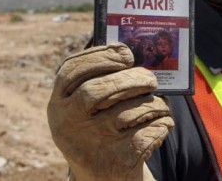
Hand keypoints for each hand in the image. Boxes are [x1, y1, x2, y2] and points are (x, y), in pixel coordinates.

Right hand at [47, 43, 173, 180]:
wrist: (103, 178)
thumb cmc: (101, 130)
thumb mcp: (88, 109)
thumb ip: (102, 80)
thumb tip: (133, 53)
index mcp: (59, 104)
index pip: (72, 70)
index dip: (101, 57)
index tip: (126, 54)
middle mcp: (68, 124)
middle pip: (99, 90)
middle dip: (132, 79)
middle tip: (151, 80)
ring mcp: (91, 144)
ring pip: (130, 112)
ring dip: (155, 104)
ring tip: (161, 105)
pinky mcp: (117, 161)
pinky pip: (148, 132)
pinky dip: (162, 124)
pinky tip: (162, 124)